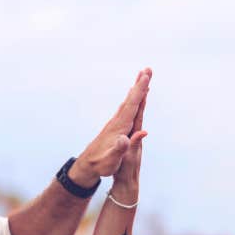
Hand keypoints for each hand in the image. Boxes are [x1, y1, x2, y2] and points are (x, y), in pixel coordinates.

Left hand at [69, 68, 151, 185]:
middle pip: (130, 99)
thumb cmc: (100, 165)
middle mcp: (117, 122)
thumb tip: (125, 138)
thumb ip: (119, 149)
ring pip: (128, 102)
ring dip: (136, 90)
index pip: (132, 106)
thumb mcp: (111, 160)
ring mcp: (115, 123)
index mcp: (119, 127)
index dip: (140, 91)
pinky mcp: (114, 127)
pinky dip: (131, 100)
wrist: (87, 165)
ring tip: (142, 78)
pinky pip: (126, 109)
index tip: (146, 77)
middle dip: (140, 84)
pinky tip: (132, 97)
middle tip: (148, 69)